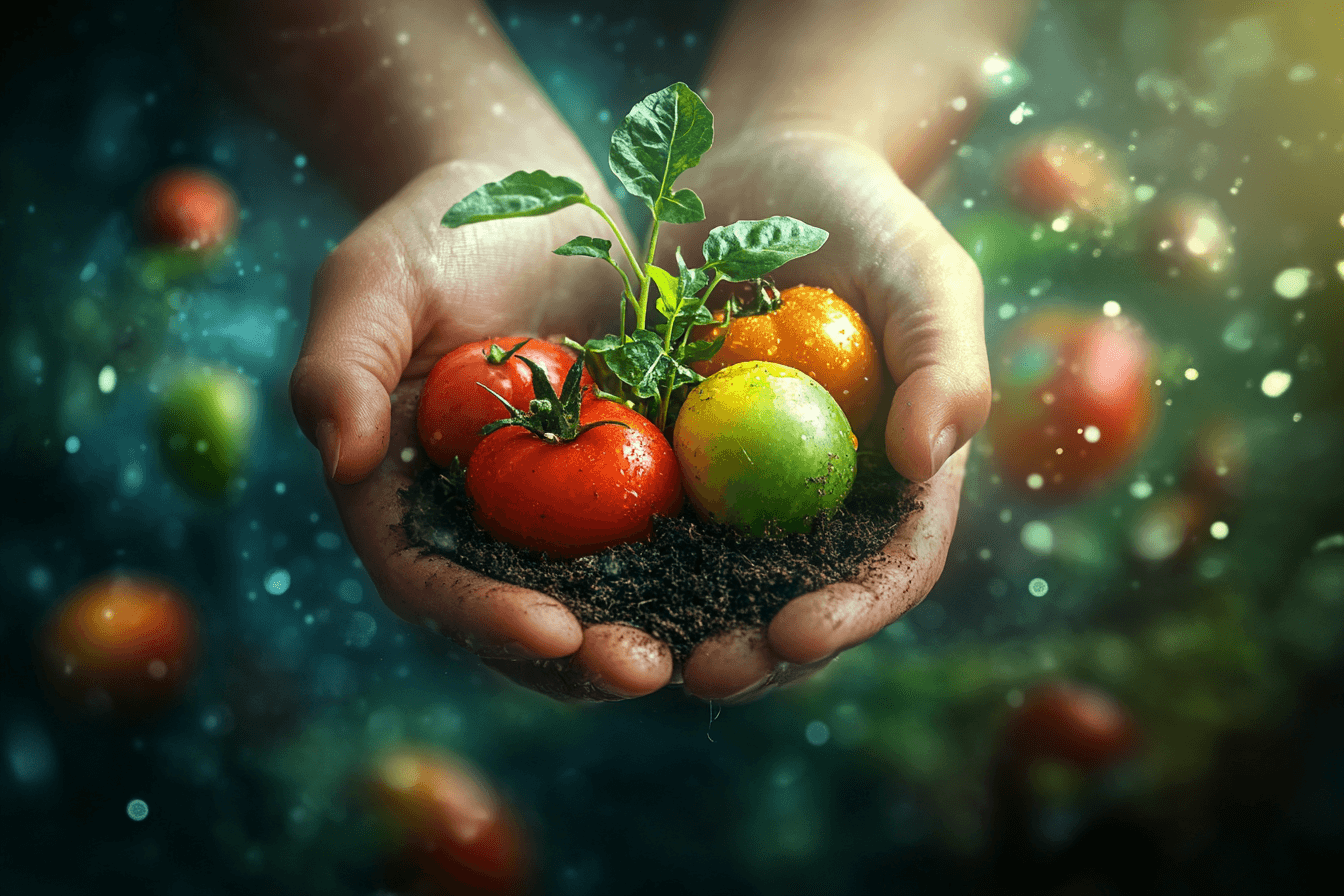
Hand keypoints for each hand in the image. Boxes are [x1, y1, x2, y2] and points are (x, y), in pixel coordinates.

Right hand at [291, 159, 682, 700]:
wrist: (531, 201)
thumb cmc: (436, 235)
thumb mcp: (376, 281)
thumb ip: (341, 366)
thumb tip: (342, 460)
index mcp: (404, 502)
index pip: (430, 582)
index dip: (485, 617)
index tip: (551, 632)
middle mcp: (482, 529)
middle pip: (522, 621)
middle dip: (581, 658)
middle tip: (644, 668)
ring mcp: (559, 517)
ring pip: (601, 605)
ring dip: (652, 637)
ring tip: (713, 655)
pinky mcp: (629, 488)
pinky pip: (667, 545)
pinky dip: (705, 577)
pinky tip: (759, 591)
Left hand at [655, 126, 990, 701]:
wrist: (762, 172)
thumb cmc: (863, 215)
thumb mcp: (922, 269)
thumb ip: (944, 357)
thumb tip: (929, 457)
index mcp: (895, 482)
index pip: (887, 570)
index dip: (849, 614)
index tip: (798, 632)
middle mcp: (816, 502)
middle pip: (794, 602)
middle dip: (755, 653)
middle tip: (702, 671)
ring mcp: (736, 488)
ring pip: (707, 585)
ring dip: (670, 631)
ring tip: (626, 655)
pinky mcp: (663, 459)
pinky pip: (633, 519)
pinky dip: (606, 559)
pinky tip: (564, 582)